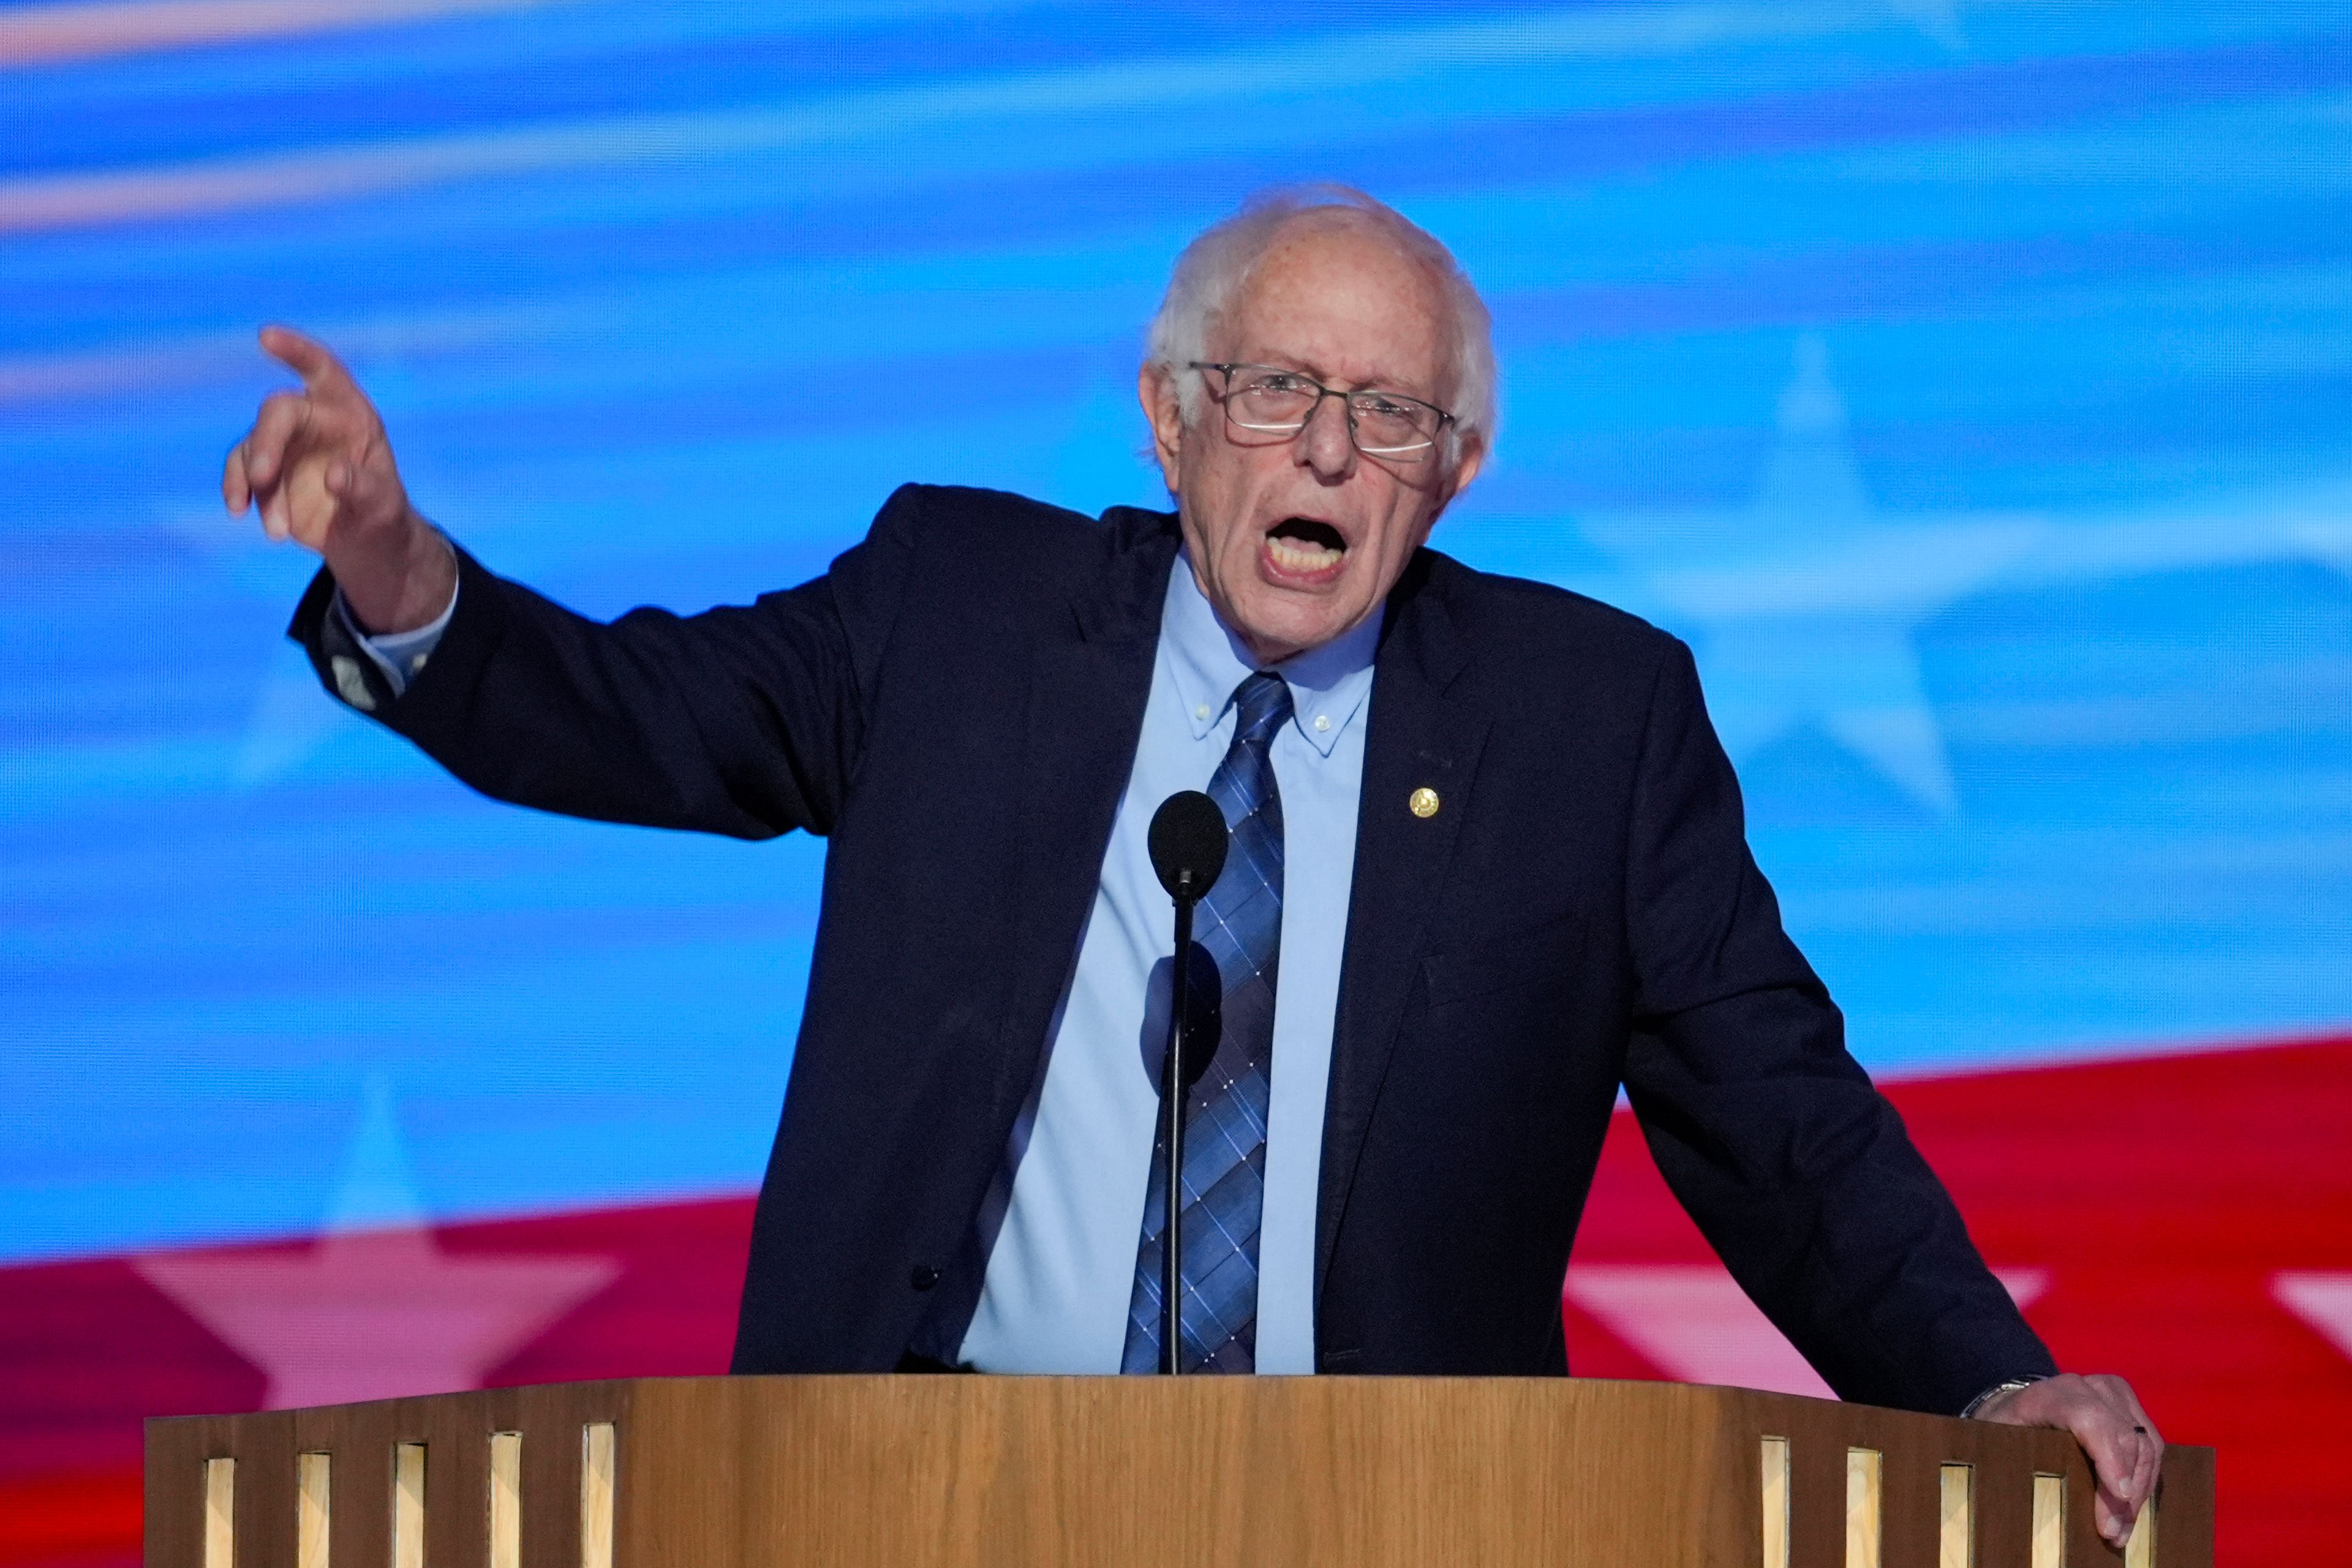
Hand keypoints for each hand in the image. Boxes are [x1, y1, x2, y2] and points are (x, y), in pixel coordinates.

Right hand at [222, 325, 452, 632]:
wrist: (365, 541)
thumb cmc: (382, 513)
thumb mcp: (384, 505)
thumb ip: (364, 488)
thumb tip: (334, 474)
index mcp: (351, 413)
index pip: (323, 369)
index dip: (296, 351)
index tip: (266, 336)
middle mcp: (313, 420)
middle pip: (278, 412)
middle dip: (266, 442)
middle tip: (262, 477)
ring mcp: (285, 444)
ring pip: (254, 449)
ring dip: (258, 486)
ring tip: (278, 531)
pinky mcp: (265, 470)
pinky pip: (241, 472)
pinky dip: (237, 490)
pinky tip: (238, 511)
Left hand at [1976, 1372, 2161, 1547]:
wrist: (2019, 1404)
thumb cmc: (2006, 1428)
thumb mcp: (1999, 1442)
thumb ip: (2014, 1461)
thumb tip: (2038, 1504)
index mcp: (2049, 1395)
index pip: (2090, 1420)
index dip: (2110, 1459)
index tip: (2119, 1498)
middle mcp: (2086, 1388)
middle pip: (2123, 1439)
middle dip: (2123, 1493)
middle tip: (2113, 1533)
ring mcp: (2112, 1393)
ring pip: (2144, 1445)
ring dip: (2139, 1492)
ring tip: (2122, 1529)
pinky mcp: (2128, 1404)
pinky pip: (2151, 1444)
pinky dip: (2145, 1479)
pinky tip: (2131, 1508)